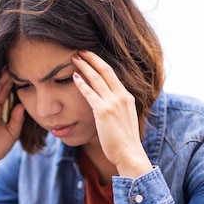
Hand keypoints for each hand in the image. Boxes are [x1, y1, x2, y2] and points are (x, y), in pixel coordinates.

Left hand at [71, 50, 151, 177]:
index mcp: (127, 97)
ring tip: (74, 58)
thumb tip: (106, 107)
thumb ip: (116, 110)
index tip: (91, 57)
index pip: (112, 75)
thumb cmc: (125, 142)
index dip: (100, 64)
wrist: (129, 153)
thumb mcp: (124, 120)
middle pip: (105, 70)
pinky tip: (74, 77)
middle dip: (92, 58)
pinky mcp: (104, 111)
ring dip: (84, 66)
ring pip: (97, 78)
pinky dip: (81, 83)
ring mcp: (113, 103)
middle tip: (80, 50)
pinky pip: (90, 93)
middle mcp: (121, 96)